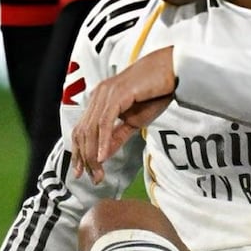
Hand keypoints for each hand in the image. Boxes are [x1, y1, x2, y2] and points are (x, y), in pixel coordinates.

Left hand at [71, 47, 175, 183]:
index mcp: (100, 99)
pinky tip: (103, 157)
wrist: (171, 72)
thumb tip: (102, 156)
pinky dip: (102, 141)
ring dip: (93, 154)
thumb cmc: (155, 92)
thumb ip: (117, 136)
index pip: (81, 129)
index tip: (83, 173)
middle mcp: (99, 94)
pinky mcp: (117, 94)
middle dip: (85, 158)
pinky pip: (105, 121)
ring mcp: (106, 92)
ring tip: (98, 172)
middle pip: (83, 131)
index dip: (79, 153)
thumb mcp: (135, 121)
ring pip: (91, 129)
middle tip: (95, 178)